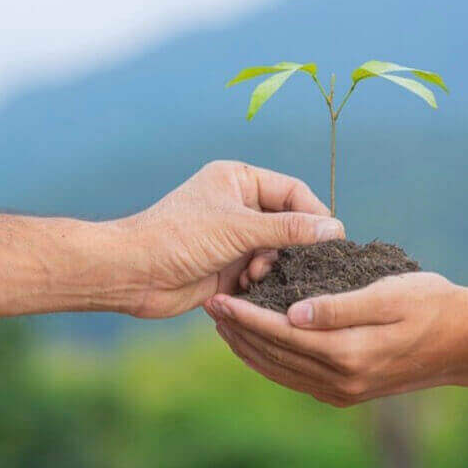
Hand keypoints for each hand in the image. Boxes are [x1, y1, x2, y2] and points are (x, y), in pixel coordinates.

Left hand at [112, 160, 343, 317]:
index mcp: (239, 180)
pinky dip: (260, 281)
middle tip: (299, 263)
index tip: (333, 239)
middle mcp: (239, 206)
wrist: (133, 273)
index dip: (314, 214)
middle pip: (288, 223)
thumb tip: (334, 230)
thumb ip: (288, 228)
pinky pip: (261, 272)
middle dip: (291, 245)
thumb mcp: (238, 227)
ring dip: (272, 265)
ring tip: (255, 274)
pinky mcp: (229, 266)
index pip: (293, 191)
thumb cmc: (178, 237)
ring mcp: (234, 237)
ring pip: (277, 251)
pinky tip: (246, 287)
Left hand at [206, 272, 467, 406]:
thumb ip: (338, 306)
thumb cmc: (431, 304)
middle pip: (274, 355)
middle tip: (212, 307)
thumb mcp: (389, 294)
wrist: (464, 341)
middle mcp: (341, 379)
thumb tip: (291, 313)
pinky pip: (296, 378)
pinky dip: (271, 361)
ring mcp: (343, 390)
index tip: (220, 298)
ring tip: (225, 324)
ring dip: (249, 348)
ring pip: (281, 370)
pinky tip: (258, 345)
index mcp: (348, 353)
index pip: (281, 334)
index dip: (246, 316)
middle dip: (239, 331)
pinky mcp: (347, 392)